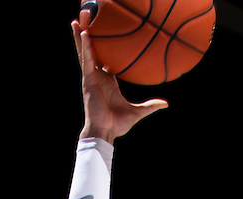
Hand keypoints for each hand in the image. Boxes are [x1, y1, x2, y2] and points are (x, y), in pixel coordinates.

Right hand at [74, 15, 167, 143]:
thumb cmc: (117, 124)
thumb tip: (165, 104)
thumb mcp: (137, 112)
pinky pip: (87, 60)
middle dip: (87, 39)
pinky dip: (86, 47)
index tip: (102, 37)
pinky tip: (86, 34)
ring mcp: (92, 78)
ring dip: (80, 37)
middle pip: (92, 53)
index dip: (102, 49)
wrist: (106, 132)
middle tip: (84, 22)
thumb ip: (150, 106)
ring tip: (76, 22)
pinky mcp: (89, 81)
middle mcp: (98, 78)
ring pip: (85, 53)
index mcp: (108, 82)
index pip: (104, 60)